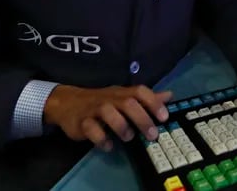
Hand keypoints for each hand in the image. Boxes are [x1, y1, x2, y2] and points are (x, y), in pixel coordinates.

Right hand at [43, 85, 171, 149]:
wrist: (68, 102)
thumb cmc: (102, 101)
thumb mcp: (123, 97)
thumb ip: (146, 99)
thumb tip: (169, 95)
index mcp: (121, 93)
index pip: (139, 91)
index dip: (153, 102)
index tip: (164, 117)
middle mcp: (109, 99)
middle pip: (127, 102)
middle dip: (142, 118)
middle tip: (152, 134)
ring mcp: (94, 109)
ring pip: (108, 112)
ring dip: (121, 126)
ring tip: (129, 137)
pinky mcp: (81, 122)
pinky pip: (90, 128)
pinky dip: (100, 138)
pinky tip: (108, 146)